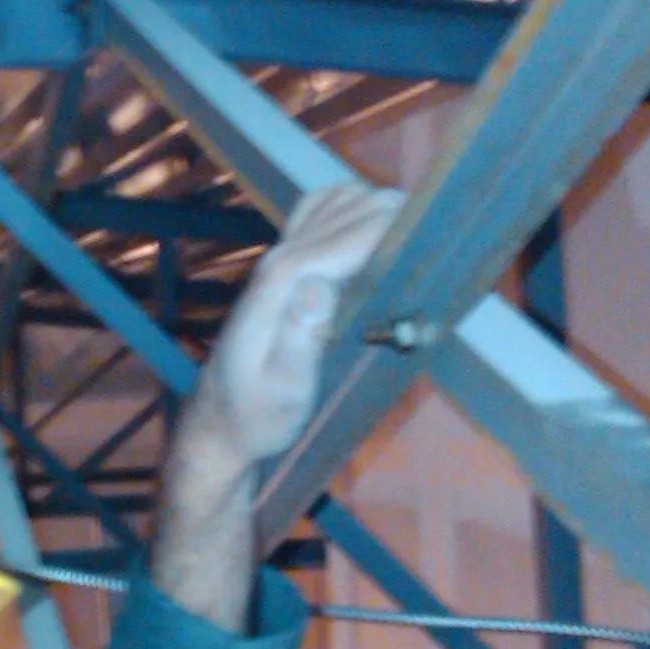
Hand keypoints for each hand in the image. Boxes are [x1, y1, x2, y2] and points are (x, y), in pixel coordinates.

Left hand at [152, 183, 398, 629]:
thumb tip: (314, 285)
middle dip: (381, 209)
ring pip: (323, 216)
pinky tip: (381, 235)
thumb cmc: (252, 426)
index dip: (373, 224)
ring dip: (366, 210)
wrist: (216, 439)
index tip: (418, 218)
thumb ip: (298, 338)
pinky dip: (350, 220)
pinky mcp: (284, 288)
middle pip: (330, 216)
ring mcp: (277, 279)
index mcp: (276, 297)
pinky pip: (318, 233)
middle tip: (434, 221)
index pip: (328, 241)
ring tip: (418, 224)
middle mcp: (273, 277)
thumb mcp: (280, 394)